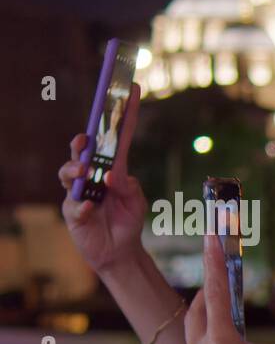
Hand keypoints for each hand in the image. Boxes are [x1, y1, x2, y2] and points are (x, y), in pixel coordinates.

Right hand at [59, 82, 147, 273]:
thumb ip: (129, 187)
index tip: (133, 91)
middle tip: (85, 141)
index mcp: (112, 169)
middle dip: (80, 144)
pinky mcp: (73, 214)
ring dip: (75, 171)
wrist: (120, 251)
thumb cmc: (128, 220)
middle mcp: (92, 177)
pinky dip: (82, 206)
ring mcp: (80, 194)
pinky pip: (74, 206)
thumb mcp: (137, 201)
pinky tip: (90, 209)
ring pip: (69, 175)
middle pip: (81, 153)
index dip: (124, 115)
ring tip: (85, 172)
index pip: (116, 138)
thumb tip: (112, 176)